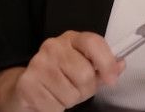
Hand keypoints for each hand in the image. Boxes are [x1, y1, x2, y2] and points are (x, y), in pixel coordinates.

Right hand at [0, 31, 123, 111]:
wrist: (24, 87)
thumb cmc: (56, 77)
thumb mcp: (80, 68)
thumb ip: (101, 67)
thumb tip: (120, 64)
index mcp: (70, 40)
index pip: (93, 42)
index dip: (106, 61)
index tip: (112, 78)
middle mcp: (53, 47)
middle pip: (85, 74)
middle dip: (84, 89)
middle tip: (75, 88)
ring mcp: (38, 64)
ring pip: (71, 93)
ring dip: (69, 100)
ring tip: (59, 93)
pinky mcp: (28, 83)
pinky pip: (56, 104)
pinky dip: (56, 108)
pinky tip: (49, 98)